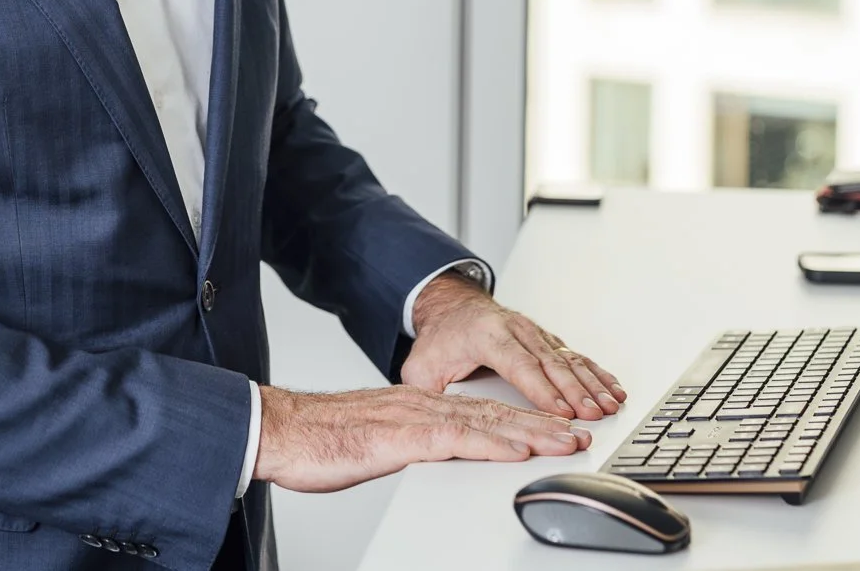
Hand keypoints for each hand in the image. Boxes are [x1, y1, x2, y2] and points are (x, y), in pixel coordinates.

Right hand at [251, 383, 592, 492]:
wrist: (279, 430)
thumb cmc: (318, 440)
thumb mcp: (374, 442)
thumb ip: (407, 443)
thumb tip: (430, 454)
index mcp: (416, 407)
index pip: (481, 412)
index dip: (523, 420)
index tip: (555, 430)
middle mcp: (421, 406)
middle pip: (494, 413)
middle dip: (541, 423)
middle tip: (580, 433)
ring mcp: (413, 418)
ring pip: (484, 422)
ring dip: (530, 432)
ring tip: (565, 441)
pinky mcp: (401, 437)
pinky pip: (456, 440)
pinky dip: (492, 444)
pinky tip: (517, 452)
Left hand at [402, 271, 625, 421]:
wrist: (451, 307)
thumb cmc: (440, 340)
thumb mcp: (422, 366)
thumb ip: (429, 392)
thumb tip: (433, 424)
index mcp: (486, 335)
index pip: (518, 364)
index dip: (542, 389)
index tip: (561, 411)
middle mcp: (515, 330)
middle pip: (551, 363)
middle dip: (575, 391)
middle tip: (593, 414)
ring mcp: (534, 333)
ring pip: (568, 359)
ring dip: (591, 383)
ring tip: (610, 404)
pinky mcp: (546, 340)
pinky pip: (575, 356)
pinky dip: (596, 373)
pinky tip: (612, 389)